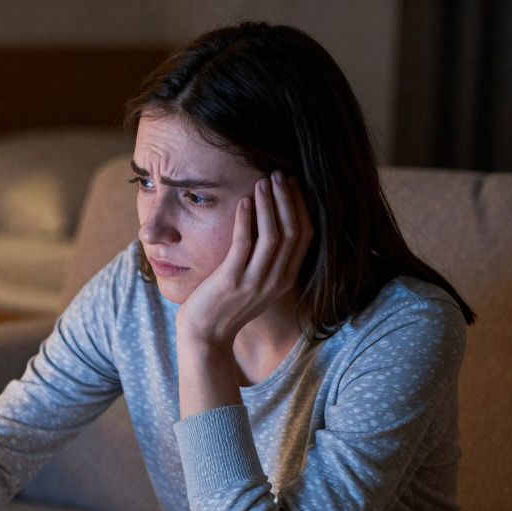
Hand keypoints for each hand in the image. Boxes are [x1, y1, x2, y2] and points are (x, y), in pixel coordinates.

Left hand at [176, 171, 312, 346]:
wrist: (205, 336)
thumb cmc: (227, 305)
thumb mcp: (256, 283)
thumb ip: (268, 260)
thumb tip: (270, 225)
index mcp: (286, 278)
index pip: (305, 236)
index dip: (302, 207)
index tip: (294, 184)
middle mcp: (276, 280)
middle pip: (294, 231)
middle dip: (288, 199)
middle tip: (280, 174)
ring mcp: (255, 281)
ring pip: (273, 235)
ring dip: (269, 204)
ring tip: (263, 181)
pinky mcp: (232, 280)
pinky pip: (244, 244)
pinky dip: (246, 219)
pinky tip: (245, 201)